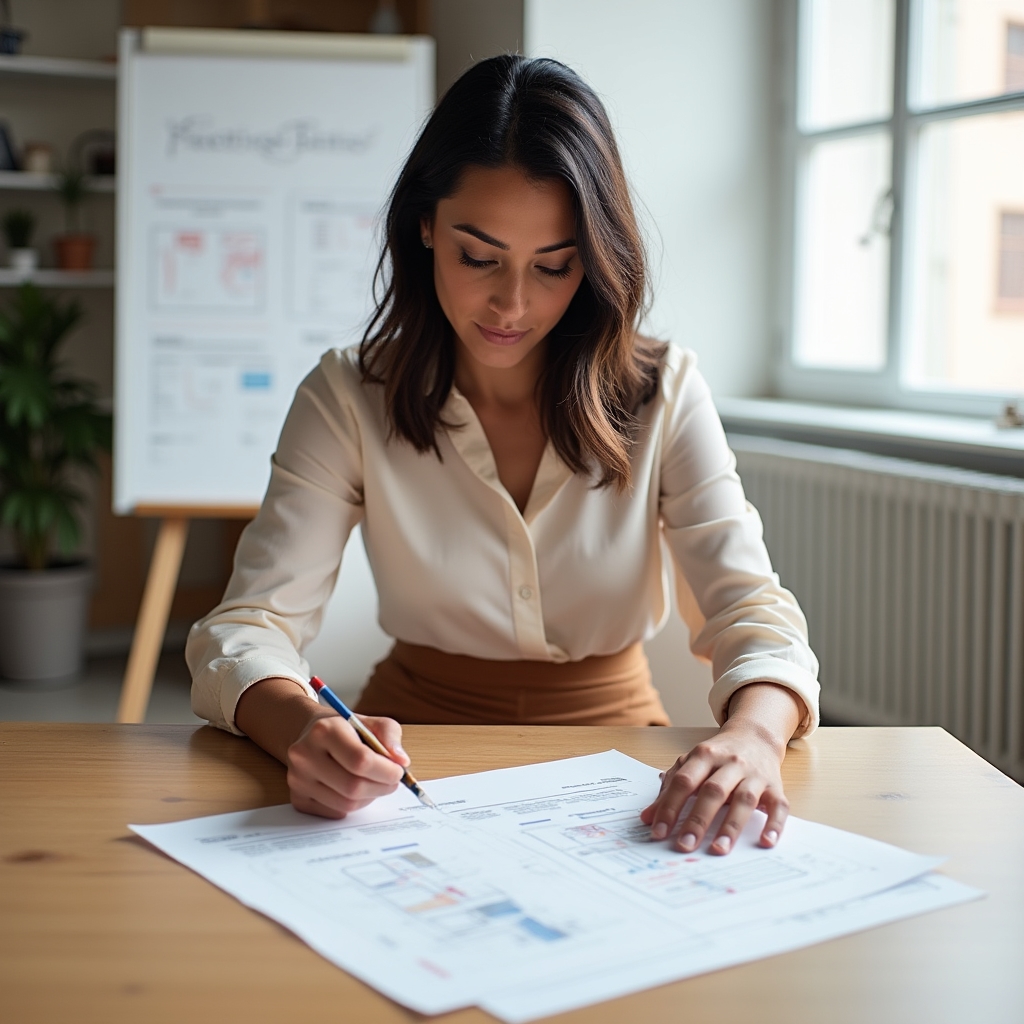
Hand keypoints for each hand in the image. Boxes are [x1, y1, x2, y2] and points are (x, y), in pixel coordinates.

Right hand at [286, 713, 409, 818]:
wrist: (312, 735)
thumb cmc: (346, 730)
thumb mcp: (372, 722)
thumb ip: (390, 736)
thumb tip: (402, 761)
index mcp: (324, 730)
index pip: (360, 760)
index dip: (386, 771)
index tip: (398, 771)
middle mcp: (304, 755)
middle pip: (353, 786)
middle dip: (381, 787)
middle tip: (392, 782)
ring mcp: (298, 779)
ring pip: (345, 804)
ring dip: (369, 798)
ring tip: (373, 784)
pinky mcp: (297, 798)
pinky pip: (334, 812)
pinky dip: (352, 805)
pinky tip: (353, 790)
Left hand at [639, 683, 802, 854]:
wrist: (756, 736)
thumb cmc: (719, 756)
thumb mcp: (692, 764)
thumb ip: (670, 788)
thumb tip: (648, 818)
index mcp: (704, 755)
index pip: (684, 781)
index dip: (669, 806)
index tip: (658, 832)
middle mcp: (730, 763)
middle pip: (713, 791)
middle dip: (697, 820)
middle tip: (684, 846)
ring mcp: (755, 775)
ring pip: (743, 800)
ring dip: (731, 826)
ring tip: (718, 849)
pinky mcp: (775, 787)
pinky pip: (778, 806)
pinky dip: (774, 824)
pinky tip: (766, 842)